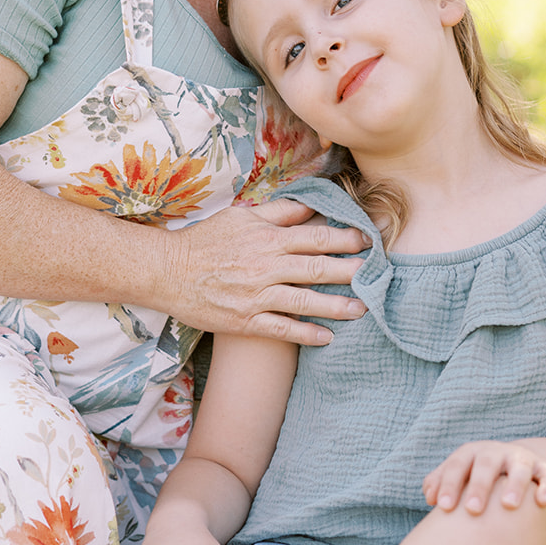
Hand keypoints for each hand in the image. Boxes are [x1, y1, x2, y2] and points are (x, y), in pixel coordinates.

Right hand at [164, 199, 368, 346]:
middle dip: (352, 271)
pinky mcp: (245, 320)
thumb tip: (313, 206)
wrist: (166, 271)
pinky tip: (327, 338)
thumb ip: (280, 212)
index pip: (317, 237)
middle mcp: (266, 266)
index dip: (347, 239)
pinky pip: (281, 329)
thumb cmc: (205, 241)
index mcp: (267, 239)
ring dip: (336, 306)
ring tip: (362, 309)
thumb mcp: (242, 216)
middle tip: (379, 274)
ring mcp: (256, 296)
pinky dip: (305, 334)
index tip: (370, 241)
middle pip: (318, 268)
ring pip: (304, 301)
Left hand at [423, 441, 545, 515]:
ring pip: (519, 468)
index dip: (449, 484)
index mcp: (471, 454)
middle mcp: (496, 453)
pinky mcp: (544, 468)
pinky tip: (542, 503)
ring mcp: (521, 459)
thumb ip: (440, 483)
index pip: (457, 465)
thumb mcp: (459, 476)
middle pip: (486, 465)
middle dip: (479, 486)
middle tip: (472, 510)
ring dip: (514, 485)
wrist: (513, 467)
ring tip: (508, 506)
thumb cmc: (476, 478)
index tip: (443, 507)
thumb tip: (429, 496)